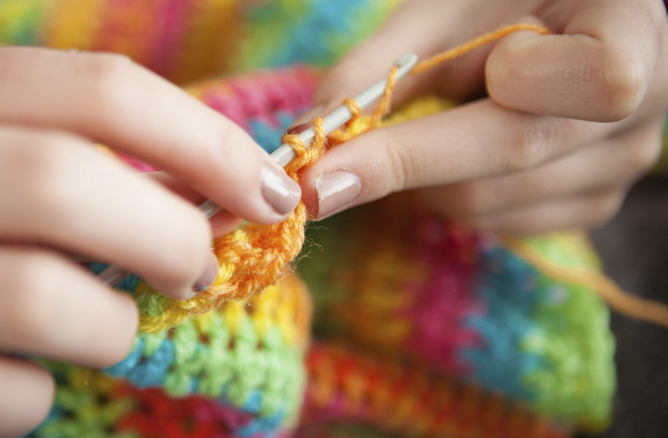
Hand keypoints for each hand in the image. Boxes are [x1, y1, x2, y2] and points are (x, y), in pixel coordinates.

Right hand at [0, 48, 299, 435]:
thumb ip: (60, 153)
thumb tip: (213, 190)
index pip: (93, 89)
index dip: (204, 140)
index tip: (269, 190)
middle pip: (63, 181)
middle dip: (167, 235)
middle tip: (196, 267)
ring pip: (32, 298)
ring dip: (108, 326)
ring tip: (109, 329)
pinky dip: (32, 398)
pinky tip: (26, 387)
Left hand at [299, 0, 667, 233]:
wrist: (544, 27)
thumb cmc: (494, 3)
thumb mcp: (441, 12)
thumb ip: (379, 69)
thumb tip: (306, 138)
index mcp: (632, 32)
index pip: (599, 81)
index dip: (514, 81)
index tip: (429, 80)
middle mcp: (646, 111)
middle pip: (517, 155)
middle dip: (405, 161)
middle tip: (318, 180)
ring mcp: (621, 169)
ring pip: (490, 203)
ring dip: (425, 180)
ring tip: (425, 128)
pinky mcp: (590, 207)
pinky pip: (497, 224)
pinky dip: (449, 198)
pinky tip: (455, 156)